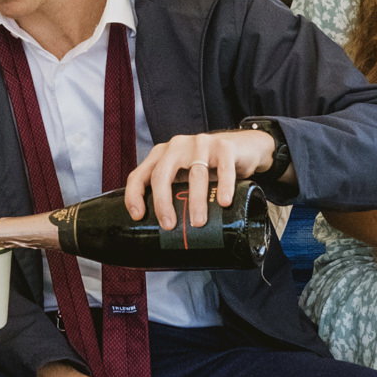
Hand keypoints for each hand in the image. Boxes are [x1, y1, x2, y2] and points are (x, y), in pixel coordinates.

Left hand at [123, 128, 275, 228]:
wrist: (242, 147)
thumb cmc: (208, 166)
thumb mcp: (184, 175)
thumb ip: (173, 192)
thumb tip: (164, 231)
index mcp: (162, 155)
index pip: (140, 174)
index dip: (134, 196)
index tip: (139, 217)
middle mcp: (177, 147)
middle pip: (162, 175)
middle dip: (163, 203)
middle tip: (169, 226)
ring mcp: (201, 144)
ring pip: (195, 174)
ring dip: (196, 201)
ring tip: (198, 222)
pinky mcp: (224, 147)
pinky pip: (224, 168)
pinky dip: (224, 186)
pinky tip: (224, 202)